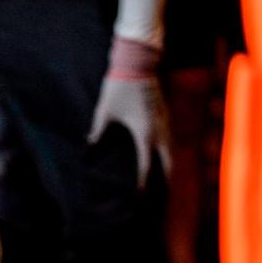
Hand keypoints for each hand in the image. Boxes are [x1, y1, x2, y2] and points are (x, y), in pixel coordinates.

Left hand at [88, 36, 171, 187]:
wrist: (138, 62)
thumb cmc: (119, 87)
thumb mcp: (104, 112)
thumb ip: (97, 134)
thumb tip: (88, 150)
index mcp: (145, 134)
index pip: (147, 167)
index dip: (143, 185)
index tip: (139, 198)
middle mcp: (161, 131)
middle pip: (168, 165)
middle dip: (165, 183)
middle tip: (159, 200)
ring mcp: (167, 123)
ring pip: (173, 153)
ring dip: (169, 170)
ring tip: (163, 186)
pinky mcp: (167, 116)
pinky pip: (171, 142)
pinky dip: (169, 156)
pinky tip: (162, 161)